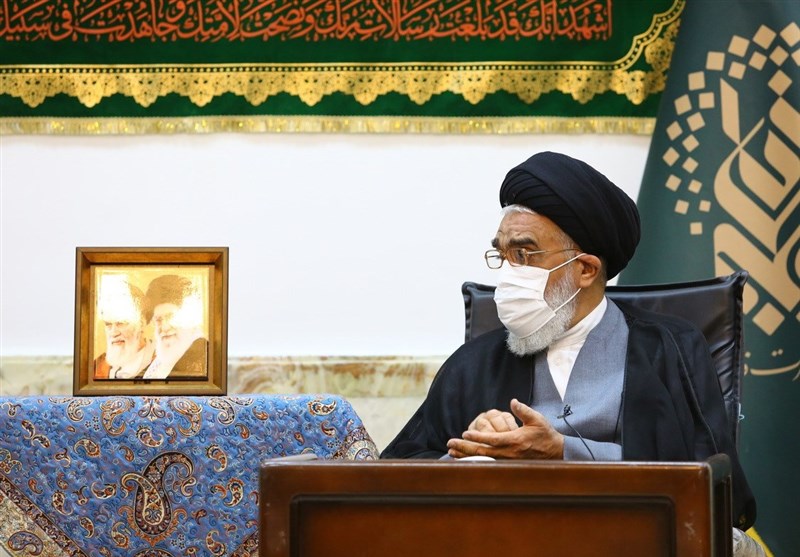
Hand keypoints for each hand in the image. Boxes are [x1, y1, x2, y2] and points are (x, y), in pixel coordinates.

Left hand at [446, 399, 563, 459]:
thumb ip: (523, 410)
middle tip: (449, 444)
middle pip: (483, 452)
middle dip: (464, 448)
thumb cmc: (546, 435)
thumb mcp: (537, 420)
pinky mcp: (508, 465)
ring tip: (451, 453)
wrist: (557, 453)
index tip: (465, 434)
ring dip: (466, 456)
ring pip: (483, 460)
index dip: (478, 437)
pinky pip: (487, 464)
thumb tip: (513, 401)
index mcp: (515, 441)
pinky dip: (474, 462)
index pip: (492, 440)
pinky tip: (464, 460)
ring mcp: (508, 461)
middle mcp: (509, 453)